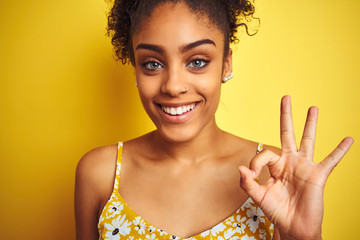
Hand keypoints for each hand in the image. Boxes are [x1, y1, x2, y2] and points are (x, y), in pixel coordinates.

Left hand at [239, 95, 352, 239]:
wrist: (293, 227)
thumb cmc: (276, 211)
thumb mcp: (258, 196)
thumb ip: (247, 183)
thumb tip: (241, 168)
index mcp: (275, 166)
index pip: (264, 153)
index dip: (255, 163)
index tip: (252, 175)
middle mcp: (290, 162)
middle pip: (287, 133)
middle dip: (286, 116)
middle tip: (286, 98)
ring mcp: (305, 166)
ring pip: (308, 140)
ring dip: (310, 123)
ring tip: (313, 108)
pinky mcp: (318, 175)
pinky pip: (331, 160)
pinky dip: (340, 150)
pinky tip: (348, 139)